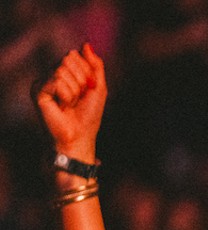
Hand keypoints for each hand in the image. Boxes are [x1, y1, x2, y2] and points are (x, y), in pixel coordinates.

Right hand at [33, 44, 105, 161]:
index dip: (88, 73)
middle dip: (81, 80)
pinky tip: (62, 106)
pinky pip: (56, 80)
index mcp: (66, 71)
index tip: (88, 90)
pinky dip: (66, 94)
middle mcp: (52, 73)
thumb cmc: (89, 115)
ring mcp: (43, 81)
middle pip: (68, 58)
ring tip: (70, 104)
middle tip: (79, 98)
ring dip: (74, 90)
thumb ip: (95, 65)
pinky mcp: (37, 90)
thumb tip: (86, 44)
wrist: (80, 136)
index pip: (75, 55)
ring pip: (62, 69)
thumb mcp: (99, 87)